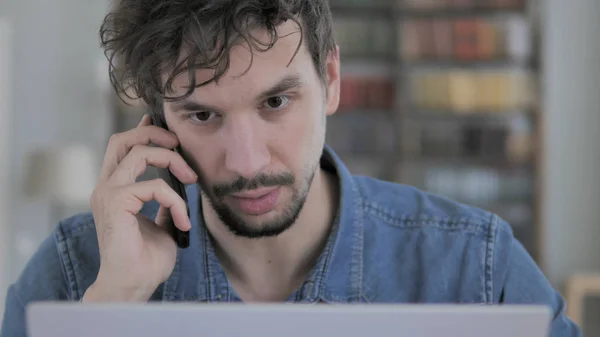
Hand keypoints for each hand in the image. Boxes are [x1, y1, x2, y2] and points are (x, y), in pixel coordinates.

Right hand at [83, 114, 197, 301]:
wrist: (132, 286)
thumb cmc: (146, 260)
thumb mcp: (162, 223)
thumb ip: (164, 201)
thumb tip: (178, 185)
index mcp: (115, 188)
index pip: (123, 147)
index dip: (143, 130)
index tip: (166, 127)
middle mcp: (107, 186)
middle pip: (123, 139)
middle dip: (154, 133)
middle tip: (179, 144)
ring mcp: (107, 193)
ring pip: (139, 153)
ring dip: (171, 161)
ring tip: (191, 179)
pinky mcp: (115, 203)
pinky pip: (154, 186)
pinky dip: (176, 201)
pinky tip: (183, 221)